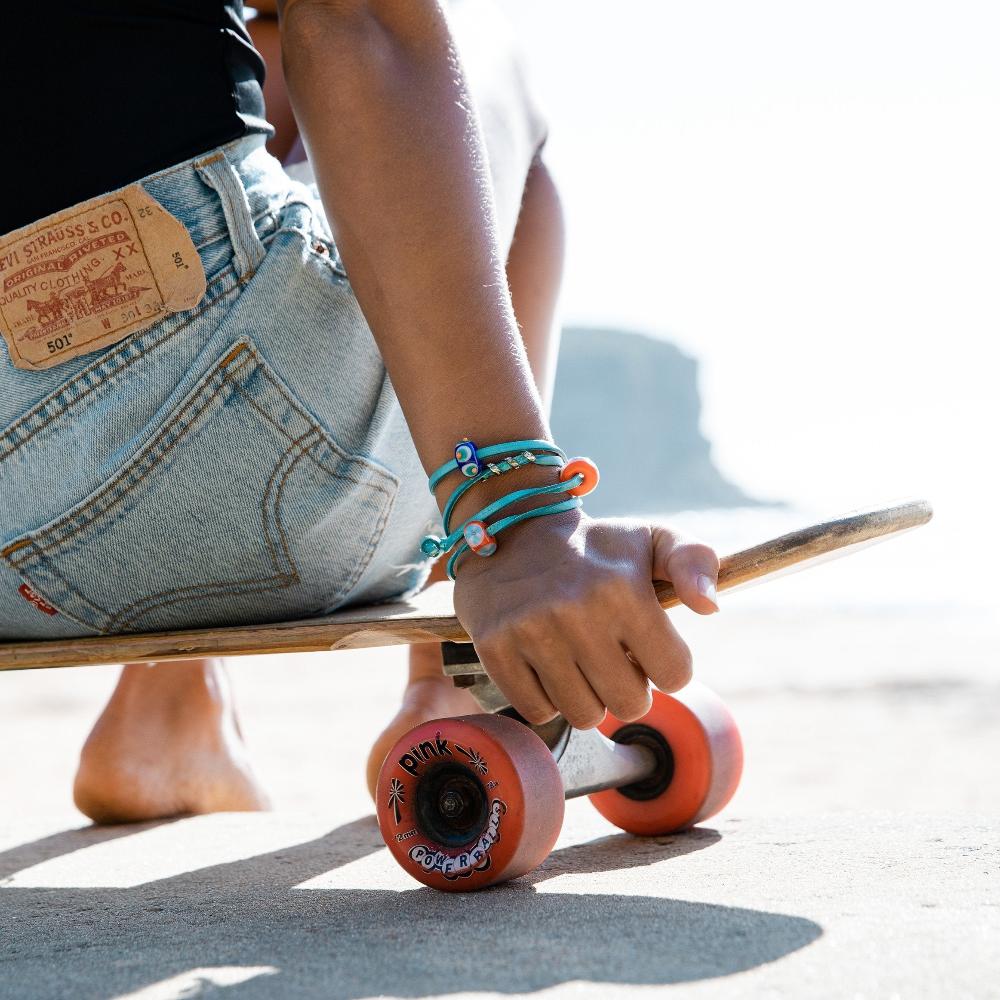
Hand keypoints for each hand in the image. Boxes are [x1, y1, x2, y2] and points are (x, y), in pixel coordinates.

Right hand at [452, 511, 719, 728]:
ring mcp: (531, 631)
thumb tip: (710, 606)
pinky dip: (547, 698)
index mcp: (623, 588)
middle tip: (611, 656)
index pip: (674, 674)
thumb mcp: (652, 539)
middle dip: (628, 687)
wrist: (512, 529)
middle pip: (629, 704)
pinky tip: (546, 664)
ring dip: (588, 697)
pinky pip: (537, 711)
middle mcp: (576, 611)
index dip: (666, 665)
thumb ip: (695, 562)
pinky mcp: (494, 647)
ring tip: (579, 660)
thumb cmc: (594, 547)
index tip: (646, 644)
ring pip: (583, 716)